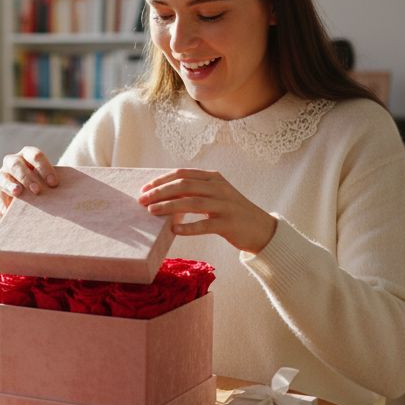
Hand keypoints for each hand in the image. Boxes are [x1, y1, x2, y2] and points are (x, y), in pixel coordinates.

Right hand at [0, 146, 58, 216]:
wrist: (24, 201)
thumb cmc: (43, 187)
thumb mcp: (48, 182)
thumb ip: (55, 182)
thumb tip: (76, 190)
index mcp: (28, 156)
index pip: (35, 155)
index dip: (44, 168)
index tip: (54, 184)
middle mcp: (13, 162)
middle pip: (17, 164)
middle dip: (27, 176)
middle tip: (37, 190)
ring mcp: (2, 175)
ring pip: (2, 176)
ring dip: (11, 185)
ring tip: (19, 193)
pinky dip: (2, 202)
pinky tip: (7, 210)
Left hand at [138, 168, 277, 253]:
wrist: (261, 229)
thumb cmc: (231, 212)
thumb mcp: (215, 195)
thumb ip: (194, 192)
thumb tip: (163, 195)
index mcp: (214, 178)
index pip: (183, 174)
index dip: (161, 180)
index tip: (144, 188)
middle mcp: (219, 188)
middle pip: (184, 186)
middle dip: (160, 192)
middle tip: (142, 200)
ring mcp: (225, 206)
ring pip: (192, 203)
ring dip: (169, 207)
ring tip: (152, 212)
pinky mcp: (229, 224)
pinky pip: (205, 225)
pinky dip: (188, 227)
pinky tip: (174, 230)